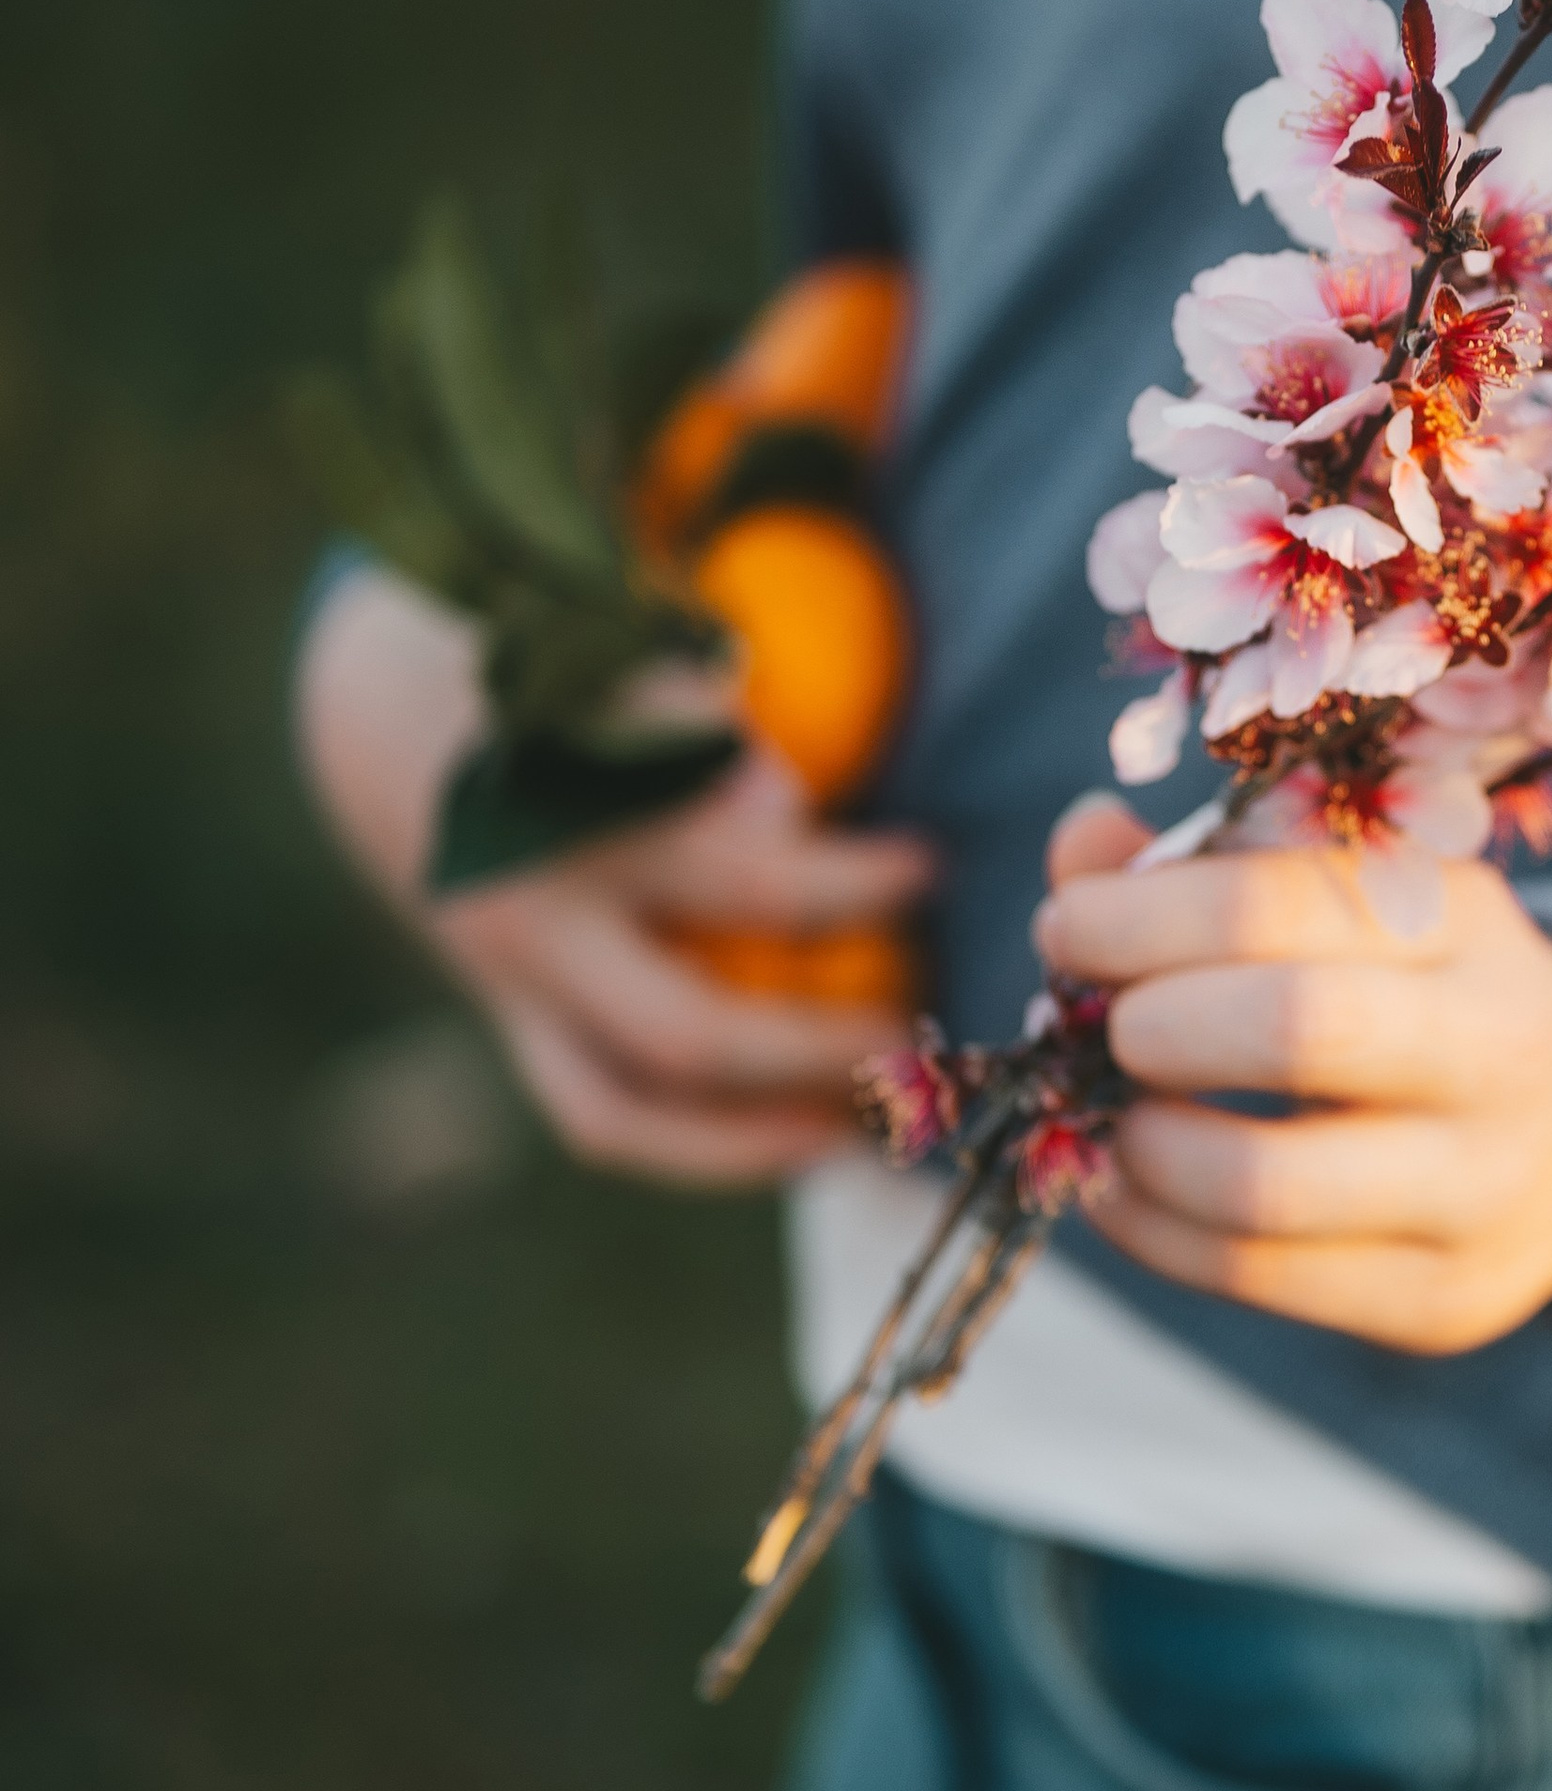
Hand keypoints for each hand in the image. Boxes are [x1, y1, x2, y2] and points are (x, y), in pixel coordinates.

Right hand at [296, 565, 932, 1186]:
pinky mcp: (513, 1021)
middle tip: (918, 1032)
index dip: (842, 885)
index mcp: (561, 812)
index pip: (724, 879)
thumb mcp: (604, 647)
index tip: (929, 872)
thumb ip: (689, 710)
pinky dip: (701, 1143)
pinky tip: (805, 1135)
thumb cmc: (546, 661)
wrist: (384, 711)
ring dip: (752, 1138)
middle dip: (813, 1048)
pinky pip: (603, 1111)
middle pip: (684, 1034)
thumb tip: (780, 811)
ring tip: (865, 1131)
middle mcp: (529, 920)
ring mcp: (509, 987)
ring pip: (626, 1107)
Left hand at [1033, 796, 1551, 1353]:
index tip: (1066, 927)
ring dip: (1138, 1145)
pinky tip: (1120, 1186)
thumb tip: (1080, 853)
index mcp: (1463, 918)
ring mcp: (1478, 1189)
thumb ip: (1209, 868)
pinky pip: (1254, 1275)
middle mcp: (1495, 1047)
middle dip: (1150, 1025)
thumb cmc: (1415, 986)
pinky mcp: (1439, 1299)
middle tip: (1098, 1024)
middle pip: (1291, 1028)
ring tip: (1100, 1114)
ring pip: (1263, 1185)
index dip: (1140, 916)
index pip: (1276, 902)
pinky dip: (1150, 1230)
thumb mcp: (1351, 900)